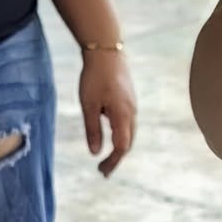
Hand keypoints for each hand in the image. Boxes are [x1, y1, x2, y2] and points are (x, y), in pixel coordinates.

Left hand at [79, 48, 136, 177]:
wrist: (107, 51)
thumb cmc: (95, 77)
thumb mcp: (88, 105)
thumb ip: (93, 129)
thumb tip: (94, 153)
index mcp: (122, 116)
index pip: (121, 147)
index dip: (112, 162)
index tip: (101, 171)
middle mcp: (131, 114)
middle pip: (128, 143)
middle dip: (116, 158)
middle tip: (102, 169)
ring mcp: (132, 106)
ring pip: (129, 133)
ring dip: (120, 147)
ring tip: (107, 156)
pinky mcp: (129, 100)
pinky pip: (128, 123)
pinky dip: (121, 134)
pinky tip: (111, 134)